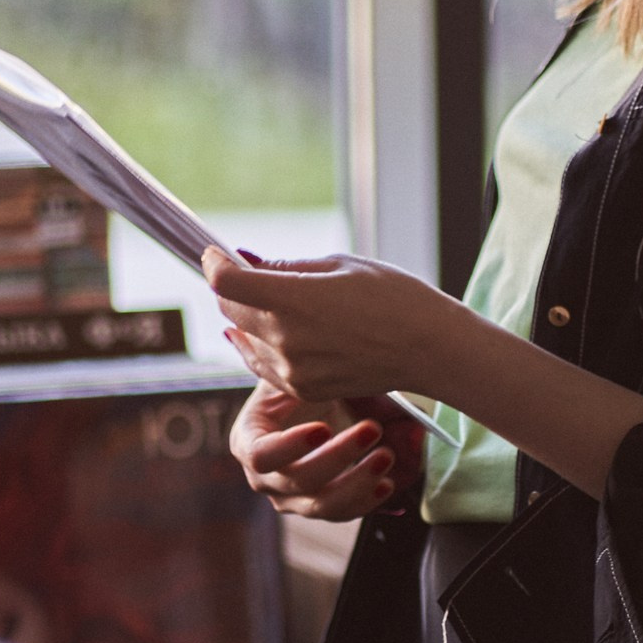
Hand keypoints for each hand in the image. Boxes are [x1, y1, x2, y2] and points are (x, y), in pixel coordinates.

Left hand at [205, 248, 454, 405]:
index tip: (216, 254)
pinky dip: (259, 346)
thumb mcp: (340, 265)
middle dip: (231, 288)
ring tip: (260, 300)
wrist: (428, 348)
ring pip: (244, 337)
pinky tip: (265, 333)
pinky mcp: (302, 388)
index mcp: (294, 300)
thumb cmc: (393, 297)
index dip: (214, 263)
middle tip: (239, 272)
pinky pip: (262, 366)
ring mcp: (293, 369)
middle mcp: (286, 338)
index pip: (227, 283)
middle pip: (231, 309)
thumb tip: (247, 262)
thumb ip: (287, 268)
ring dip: (246, 318)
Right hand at [229, 383, 418, 520]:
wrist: (324, 405)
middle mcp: (266, 478)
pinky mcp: (323, 507)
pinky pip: (344, 513)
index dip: (291, 446)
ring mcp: (293, 498)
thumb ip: (285, 365)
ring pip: (322, 505)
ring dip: (358, 483)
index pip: (262, 455)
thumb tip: (256, 340)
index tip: (323, 427)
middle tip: (372, 429)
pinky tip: (388, 482)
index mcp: (249, 442)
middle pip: (298, 480)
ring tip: (387, 455)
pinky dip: (367, 500)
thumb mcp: (293, 371)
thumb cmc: (305, 384)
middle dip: (338, 458)